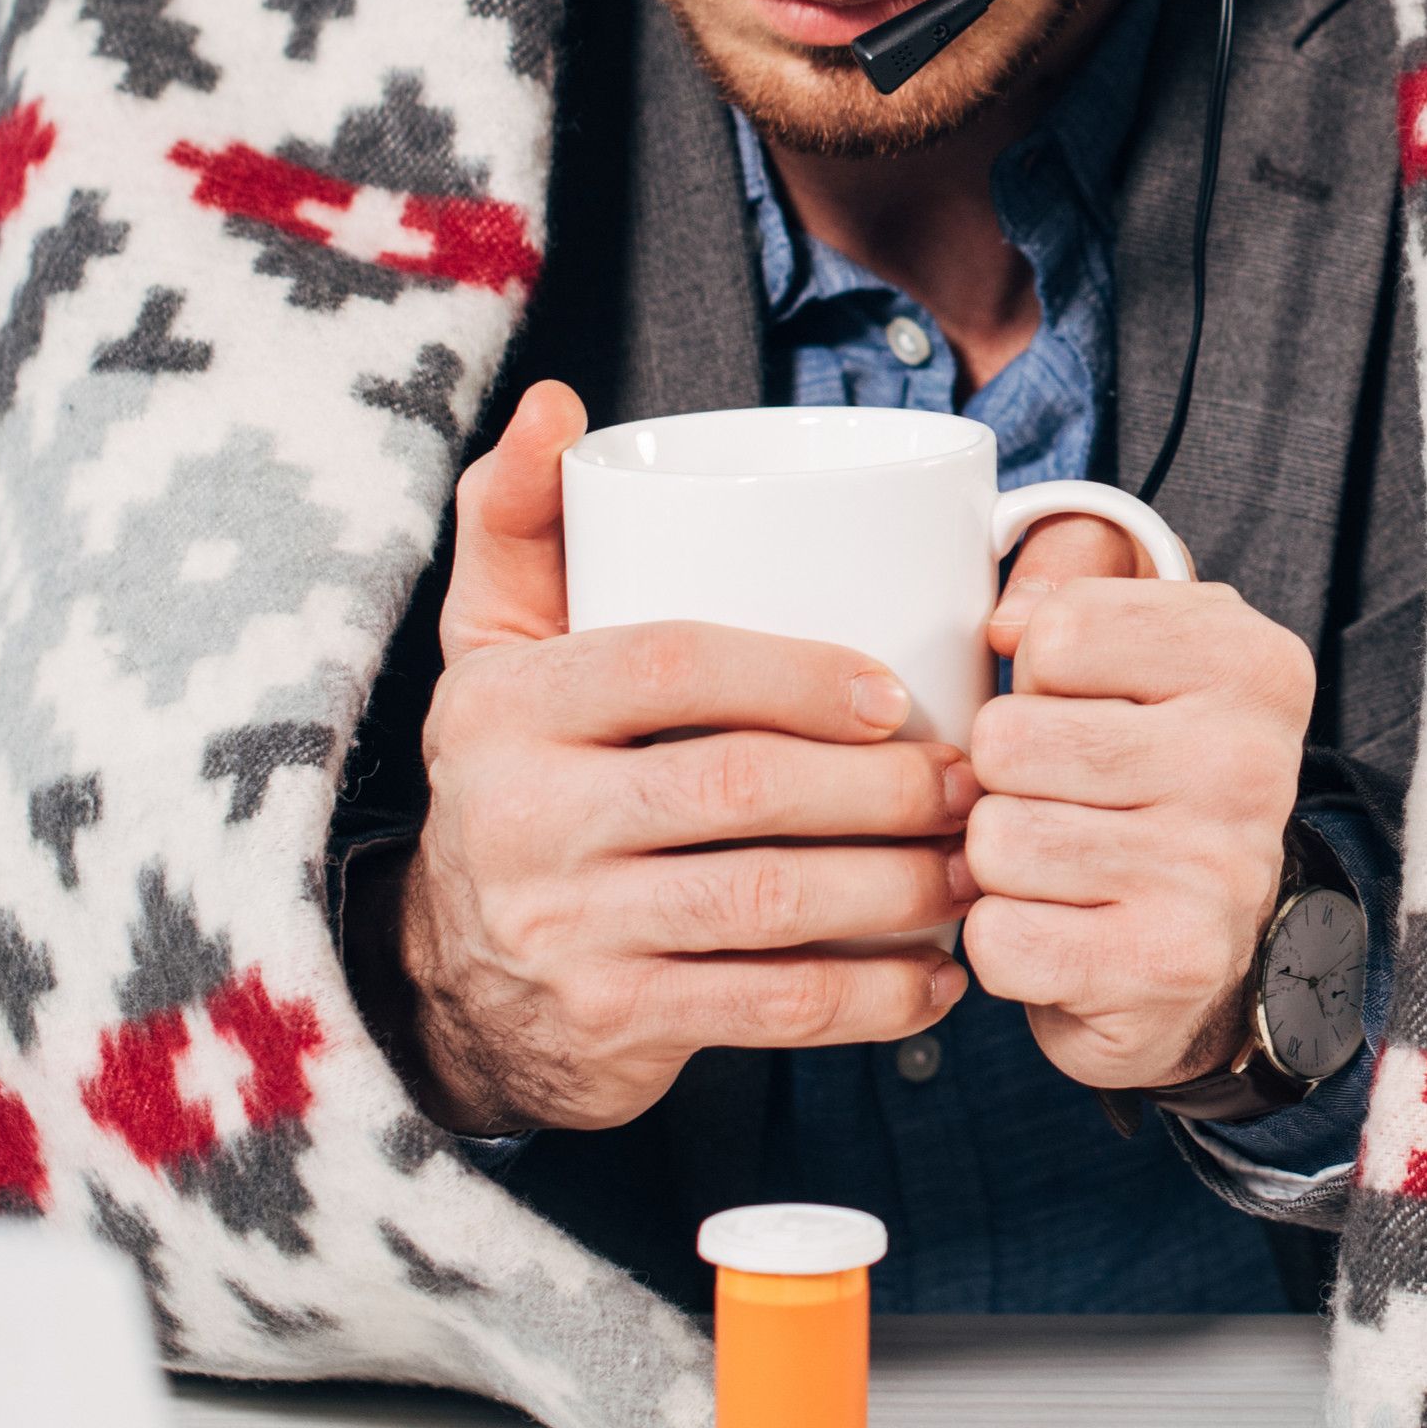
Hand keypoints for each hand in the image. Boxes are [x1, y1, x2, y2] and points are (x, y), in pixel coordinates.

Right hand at [384, 382, 973, 1133]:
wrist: (450, 985)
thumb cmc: (519, 775)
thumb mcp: (491, 648)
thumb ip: (518, 519)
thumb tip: (556, 403)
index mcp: (505, 706)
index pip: (671, 665)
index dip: (800, 672)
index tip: (897, 691)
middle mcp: (521, 818)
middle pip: (737, 786)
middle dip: (881, 788)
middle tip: (972, 784)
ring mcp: (564, 931)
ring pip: (766, 904)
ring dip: (898, 888)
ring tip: (976, 868)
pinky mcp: (610, 1024)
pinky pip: (766, 1009)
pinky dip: (869, 995)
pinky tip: (935, 975)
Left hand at [960, 516, 1313, 1090]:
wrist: (1207, 953)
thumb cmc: (1151, 780)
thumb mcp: (1139, 651)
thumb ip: (1071, 580)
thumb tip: (1006, 621)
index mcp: (1253, 664)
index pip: (1058, 633)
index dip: (1036, 678)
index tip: (1083, 711)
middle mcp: (1250, 765)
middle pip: (1010, 739)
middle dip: (1005, 778)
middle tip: (1062, 802)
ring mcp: (1215, 873)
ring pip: (996, 840)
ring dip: (1000, 863)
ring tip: (1059, 867)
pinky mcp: (1166, 969)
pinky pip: (1000, 938)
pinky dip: (1006, 941)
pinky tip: (1060, 931)